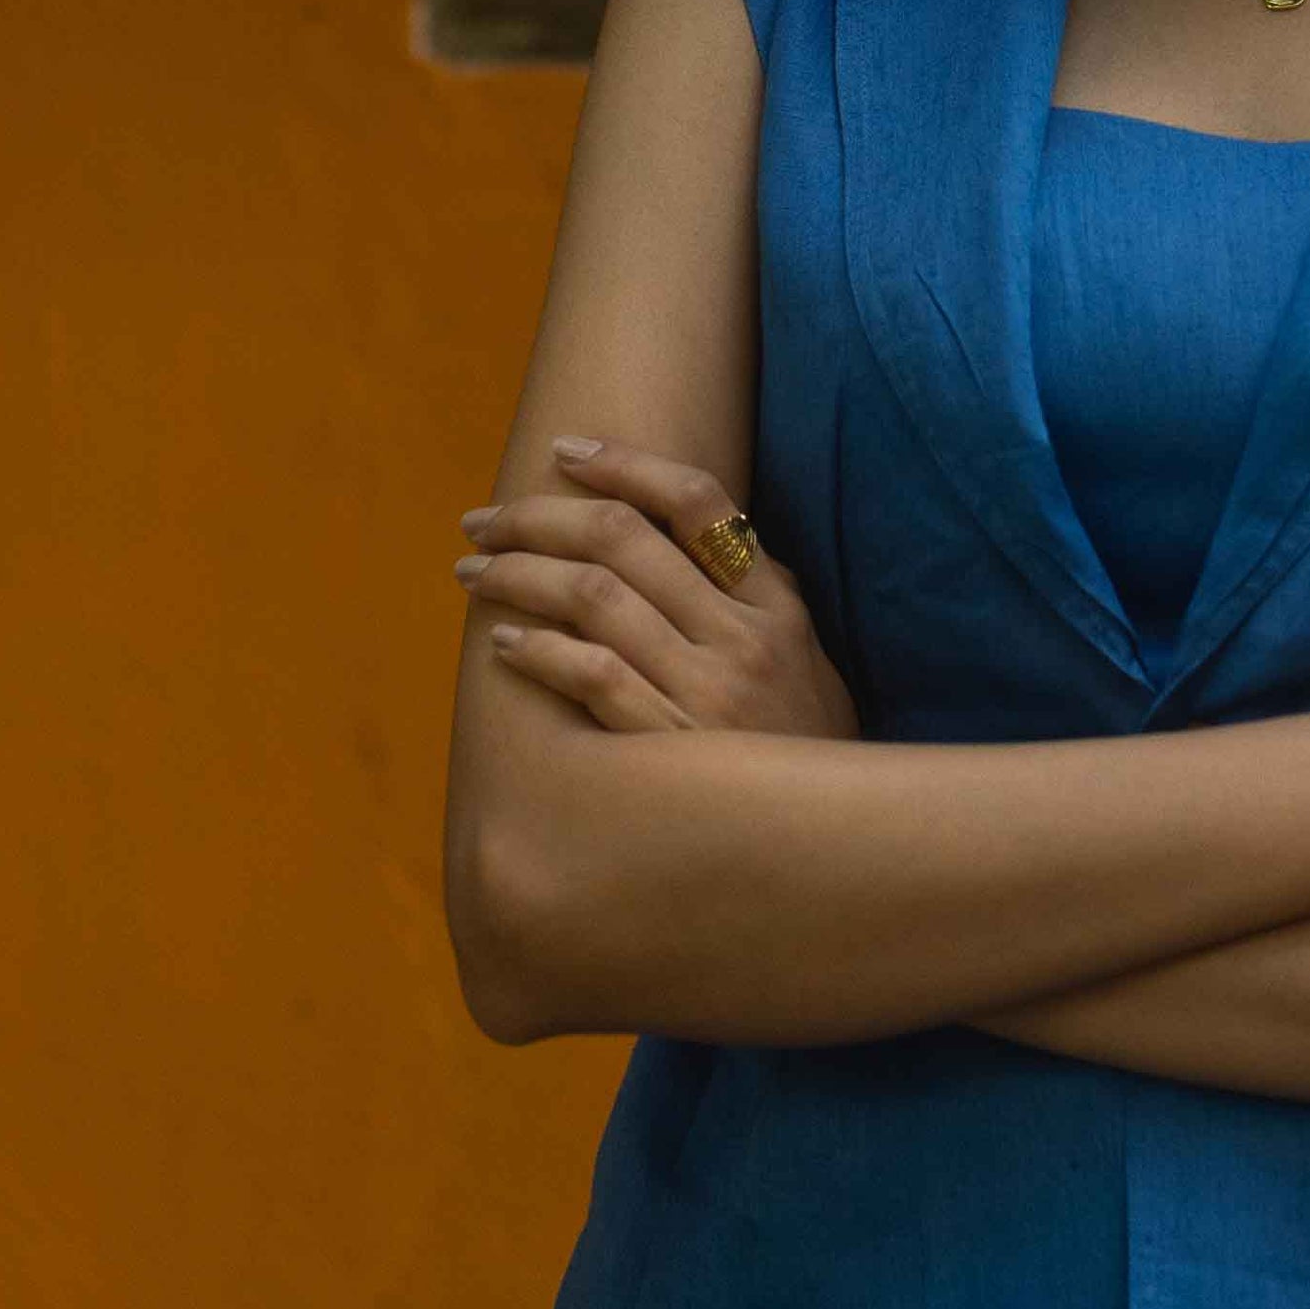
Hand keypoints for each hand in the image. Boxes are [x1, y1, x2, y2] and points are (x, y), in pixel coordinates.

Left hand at [456, 436, 858, 743]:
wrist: (835, 857)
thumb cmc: (805, 759)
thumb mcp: (807, 667)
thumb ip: (757, 602)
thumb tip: (690, 538)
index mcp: (776, 609)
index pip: (697, 502)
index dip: (624, 463)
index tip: (564, 451)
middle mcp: (743, 639)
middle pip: (622, 538)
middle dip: (538, 517)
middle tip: (483, 520)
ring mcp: (706, 693)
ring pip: (592, 596)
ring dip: (517, 575)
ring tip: (474, 572)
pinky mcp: (667, 748)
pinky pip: (589, 677)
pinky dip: (539, 651)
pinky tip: (506, 644)